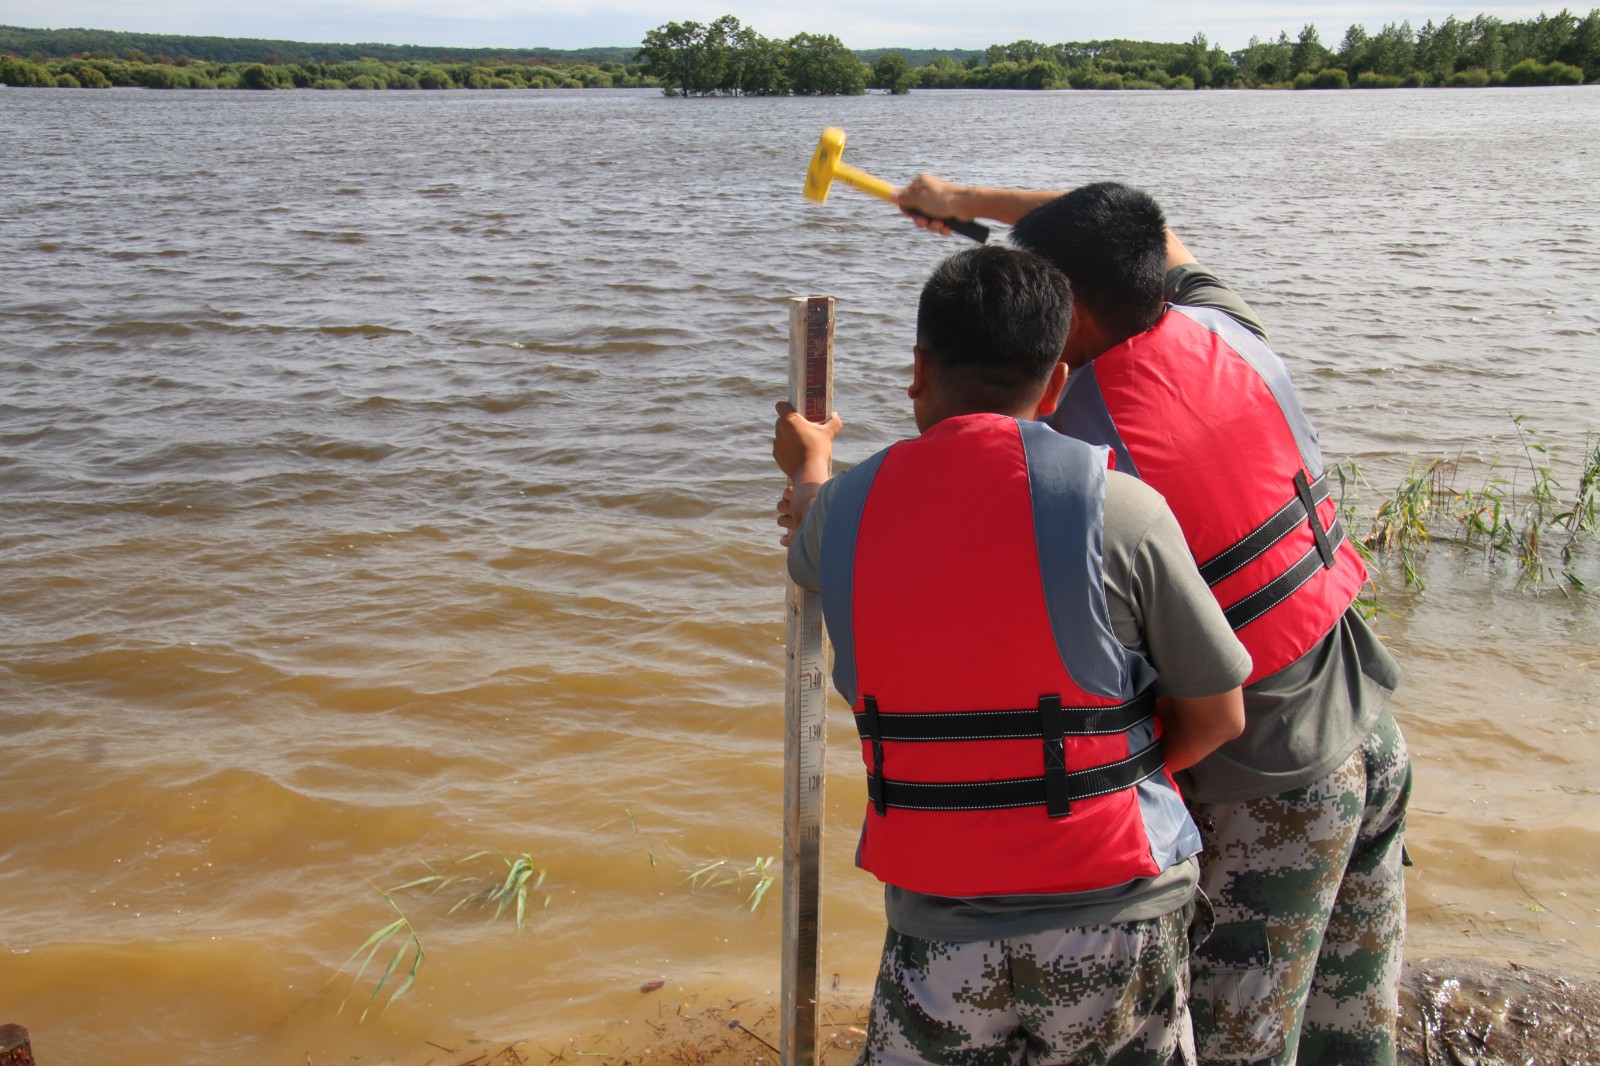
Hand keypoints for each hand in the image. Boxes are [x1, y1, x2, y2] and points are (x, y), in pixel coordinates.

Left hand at [772, 401, 840, 545]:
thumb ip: (833, 422)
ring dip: (788, 436)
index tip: (795, 411)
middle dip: (789, 422)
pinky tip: (797, 453)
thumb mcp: (829, 433)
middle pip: (781, 420)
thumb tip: (835, 415)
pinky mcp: (776, 455)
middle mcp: (780, 430)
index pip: (780, 405)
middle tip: (802, 427)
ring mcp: (777, 443)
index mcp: (789, 420)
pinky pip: (780, 447)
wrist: (809, 472)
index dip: (786, 406)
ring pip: (781, 434)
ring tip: (801, 441)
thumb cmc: (818, 449)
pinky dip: (786, 448)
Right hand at [895, 173, 963, 234]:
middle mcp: (929, 192)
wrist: (966, 205)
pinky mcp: (947, 212)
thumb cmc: (942, 199)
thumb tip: (890, 194)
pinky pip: (938, 224)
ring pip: (928, 220)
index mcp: (921, 184)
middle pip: (916, 211)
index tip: (909, 214)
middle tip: (924, 221)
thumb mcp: (919, 198)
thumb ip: (904, 198)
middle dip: (921, 220)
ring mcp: (938, 203)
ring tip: (939, 224)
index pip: (906, 198)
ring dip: (932, 225)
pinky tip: (946, 227)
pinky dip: (941, 227)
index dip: (907, 209)